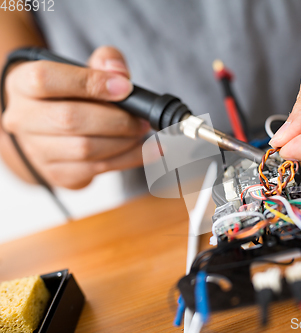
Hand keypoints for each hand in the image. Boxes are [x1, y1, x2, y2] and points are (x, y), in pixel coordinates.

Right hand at [2, 46, 150, 188]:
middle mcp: (23, 119)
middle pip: (70, 119)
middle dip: (117, 120)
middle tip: (141, 119)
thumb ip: (105, 61)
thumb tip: (120, 73)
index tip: (125, 88)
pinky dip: (129, 159)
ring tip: (141, 132)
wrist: (53, 132)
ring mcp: (37, 150)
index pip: (47, 79)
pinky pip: (97, 169)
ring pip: (85, 149)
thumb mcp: (84, 69)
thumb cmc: (72, 95)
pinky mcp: (57, 173)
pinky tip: (145, 150)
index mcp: (23, 84)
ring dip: (124, 141)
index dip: (90, 83)